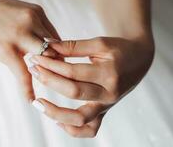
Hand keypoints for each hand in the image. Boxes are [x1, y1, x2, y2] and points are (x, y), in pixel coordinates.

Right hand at [0, 0, 59, 100]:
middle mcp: (32, 22)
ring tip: (45, 87)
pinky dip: (28, 89)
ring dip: (46, 75)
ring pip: (45, 61)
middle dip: (56, 66)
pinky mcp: (6, 50)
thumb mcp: (15, 11)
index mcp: (36, 12)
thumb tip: (38, 43)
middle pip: (55, 50)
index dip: (57, 54)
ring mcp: (20, 35)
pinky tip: (30, 99)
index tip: (54, 66)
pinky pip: (23, 74)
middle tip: (55, 79)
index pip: (56, 38)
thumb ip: (30, 25)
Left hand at [29, 36, 153, 136]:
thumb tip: (48, 46)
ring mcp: (107, 105)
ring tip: (37, 102)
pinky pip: (90, 129)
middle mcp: (109, 93)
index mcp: (109, 74)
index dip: (51, 65)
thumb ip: (73, 46)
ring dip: (55, 112)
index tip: (36, 58)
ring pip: (80, 119)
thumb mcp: (99, 43)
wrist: (139, 59)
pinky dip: (73, 130)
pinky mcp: (105, 111)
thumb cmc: (119, 49)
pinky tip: (57, 121)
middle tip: (33, 70)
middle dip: (48, 81)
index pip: (72, 72)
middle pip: (73, 92)